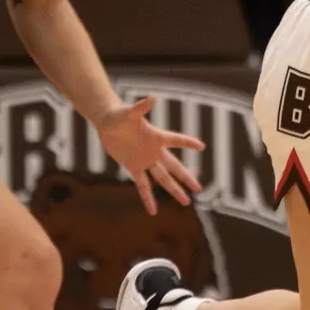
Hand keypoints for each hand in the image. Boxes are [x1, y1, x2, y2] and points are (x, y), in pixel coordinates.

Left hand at [97, 97, 205, 214]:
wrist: (108, 123)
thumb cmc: (119, 114)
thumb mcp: (128, 112)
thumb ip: (141, 107)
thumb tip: (152, 98)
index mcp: (156, 136)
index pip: (175, 140)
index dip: (187, 143)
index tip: (201, 147)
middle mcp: (154, 151)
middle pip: (174, 167)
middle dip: (186, 178)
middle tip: (199, 189)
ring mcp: (145, 161)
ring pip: (163, 178)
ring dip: (173, 190)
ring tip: (186, 202)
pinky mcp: (134, 168)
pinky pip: (143, 185)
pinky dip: (147, 198)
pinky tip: (153, 211)